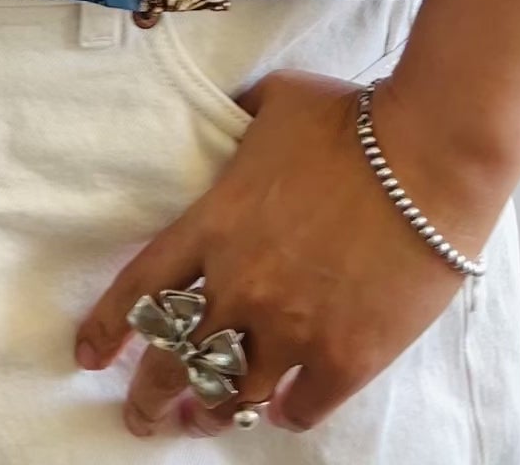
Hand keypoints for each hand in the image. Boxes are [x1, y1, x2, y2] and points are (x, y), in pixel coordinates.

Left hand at [74, 68, 504, 439]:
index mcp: (215, 225)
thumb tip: (228, 115)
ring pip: (228, 396)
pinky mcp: (342, 358)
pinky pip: (297, 409)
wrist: (430, 155)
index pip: (140, 290)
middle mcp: (240, 285)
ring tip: (206, 420)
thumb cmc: (357, 120)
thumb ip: (241, 116)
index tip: (89, 355)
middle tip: (142, 416)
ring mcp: (290, 328)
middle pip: (171, 361)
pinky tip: (279, 409)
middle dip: (148, 399)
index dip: (108, 330)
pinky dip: (282, 413)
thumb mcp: (280, 99)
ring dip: (211, 412)